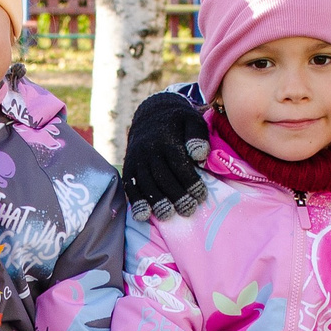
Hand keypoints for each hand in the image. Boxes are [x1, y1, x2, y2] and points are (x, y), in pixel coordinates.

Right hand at [120, 88, 212, 220]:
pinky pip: (130, 186)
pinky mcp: (129, 167)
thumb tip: (199, 155)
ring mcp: (137, 159)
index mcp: (166, 139)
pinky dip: (136, 201)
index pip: (178, 164)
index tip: (201, 196)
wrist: (151, 114)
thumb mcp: (192, 120)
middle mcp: (148, 150)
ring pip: (145, 183)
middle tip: (188, 210)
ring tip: (167, 216)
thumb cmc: (178, 122)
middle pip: (161, 176)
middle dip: (175, 195)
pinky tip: (143, 216)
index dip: (190, 181)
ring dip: (156, 201)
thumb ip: (197, 136)